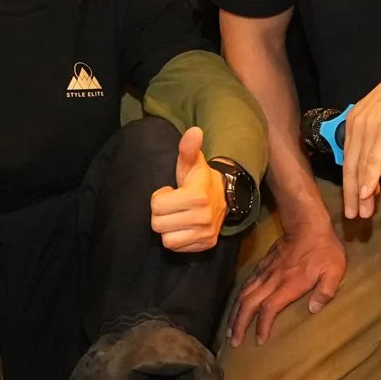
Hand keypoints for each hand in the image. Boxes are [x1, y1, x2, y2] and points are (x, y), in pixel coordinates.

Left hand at [149, 126, 226, 252]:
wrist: (223, 197)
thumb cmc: (199, 179)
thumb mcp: (191, 163)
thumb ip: (188, 148)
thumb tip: (194, 130)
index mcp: (197, 196)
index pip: (157, 206)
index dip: (159, 198)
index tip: (170, 192)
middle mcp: (203, 218)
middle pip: (158, 225)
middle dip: (161, 214)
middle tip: (172, 206)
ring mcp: (206, 234)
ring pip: (167, 240)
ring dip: (168, 228)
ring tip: (177, 217)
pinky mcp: (206, 245)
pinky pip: (177, 248)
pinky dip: (176, 239)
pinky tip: (183, 227)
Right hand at [228, 204, 346, 346]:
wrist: (307, 223)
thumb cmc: (324, 249)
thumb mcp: (334, 270)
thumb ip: (326, 291)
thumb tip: (313, 310)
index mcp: (290, 283)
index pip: (270, 308)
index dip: (262, 325)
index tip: (259, 341)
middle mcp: (273, 279)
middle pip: (250, 303)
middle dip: (240, 324)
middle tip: (235, 341)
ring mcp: (266, 271)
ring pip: (244, 294)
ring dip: (236, 312)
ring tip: (231, 329)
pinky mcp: (263, 265)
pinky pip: (247, 283)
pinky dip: (239, 297)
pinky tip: (237, 305)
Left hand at [341, 47, 380, 219]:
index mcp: (355, 121)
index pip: (349, 157)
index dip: (350, 182)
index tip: (352, 200)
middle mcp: (356, 125)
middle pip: (349, 166)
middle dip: (350, 194)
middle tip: (352, 214)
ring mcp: (368, 128)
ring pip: (359, 167)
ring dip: (360, 193)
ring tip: (362, 213)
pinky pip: (372, 161)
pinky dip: (368, 179)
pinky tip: (366, 194)